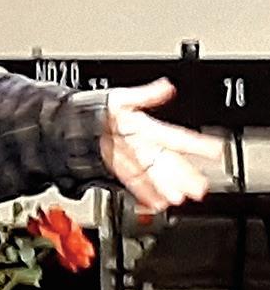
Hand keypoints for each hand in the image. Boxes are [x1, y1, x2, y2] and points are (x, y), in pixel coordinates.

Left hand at [98, 80, 225, 208]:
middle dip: (183, 175)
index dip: (197, 143)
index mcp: (146, 126)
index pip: (176, 136)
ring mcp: (131, 158)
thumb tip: (167, 86)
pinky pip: (133, 181)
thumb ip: (145, 94)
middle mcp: (142, 144)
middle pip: (167, 161)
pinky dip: (144, 192)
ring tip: (179, 197)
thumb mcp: (120, 97)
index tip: (216, 150)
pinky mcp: (117, 167)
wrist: (72, 121)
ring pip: (153, 173)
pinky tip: (155, 202)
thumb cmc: (97, 106)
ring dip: (165, 185)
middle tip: (200, 187)